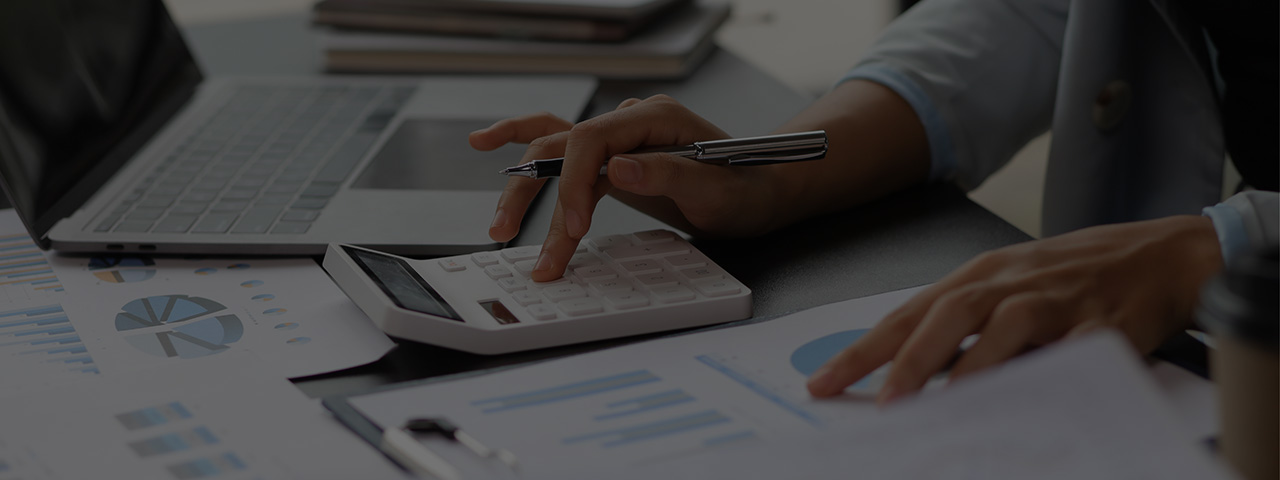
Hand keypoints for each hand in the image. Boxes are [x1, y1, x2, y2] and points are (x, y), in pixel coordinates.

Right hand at [470, 95, 782, 280]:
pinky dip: (526, 150)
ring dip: (523, 186)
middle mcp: (630, 120)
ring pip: (553, 150)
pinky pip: (563, 150)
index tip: (575, 229)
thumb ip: (666, 175)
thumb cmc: (745, 191)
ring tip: (499, 225)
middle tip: (519, 241)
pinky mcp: (613, 157)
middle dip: (535, 195)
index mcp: (654, 117)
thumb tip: (616, 169)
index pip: (590, 140)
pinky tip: (488, 145)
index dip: (573, 184)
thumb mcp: (715, 191)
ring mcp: (618, 136)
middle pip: (562, 146)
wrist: (762, 193)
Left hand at [805, 215, 1223, 402]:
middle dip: (910, 360)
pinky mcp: (1103, 322)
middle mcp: (1009, 283)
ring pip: (1006, 327)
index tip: (825, 382)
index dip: (864, 350)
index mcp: (977, 276)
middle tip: (883, 402)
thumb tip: (904, 375)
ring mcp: (1056, 300)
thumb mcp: (1004, 290)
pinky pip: (1073, 349)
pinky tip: (1028, 393)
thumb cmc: (1071, 276)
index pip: (907, 314)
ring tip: (943, 404)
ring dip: (972, 366)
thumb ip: (957, 329)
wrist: (1159, 254)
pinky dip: (1050, 370)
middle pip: (948, 315)